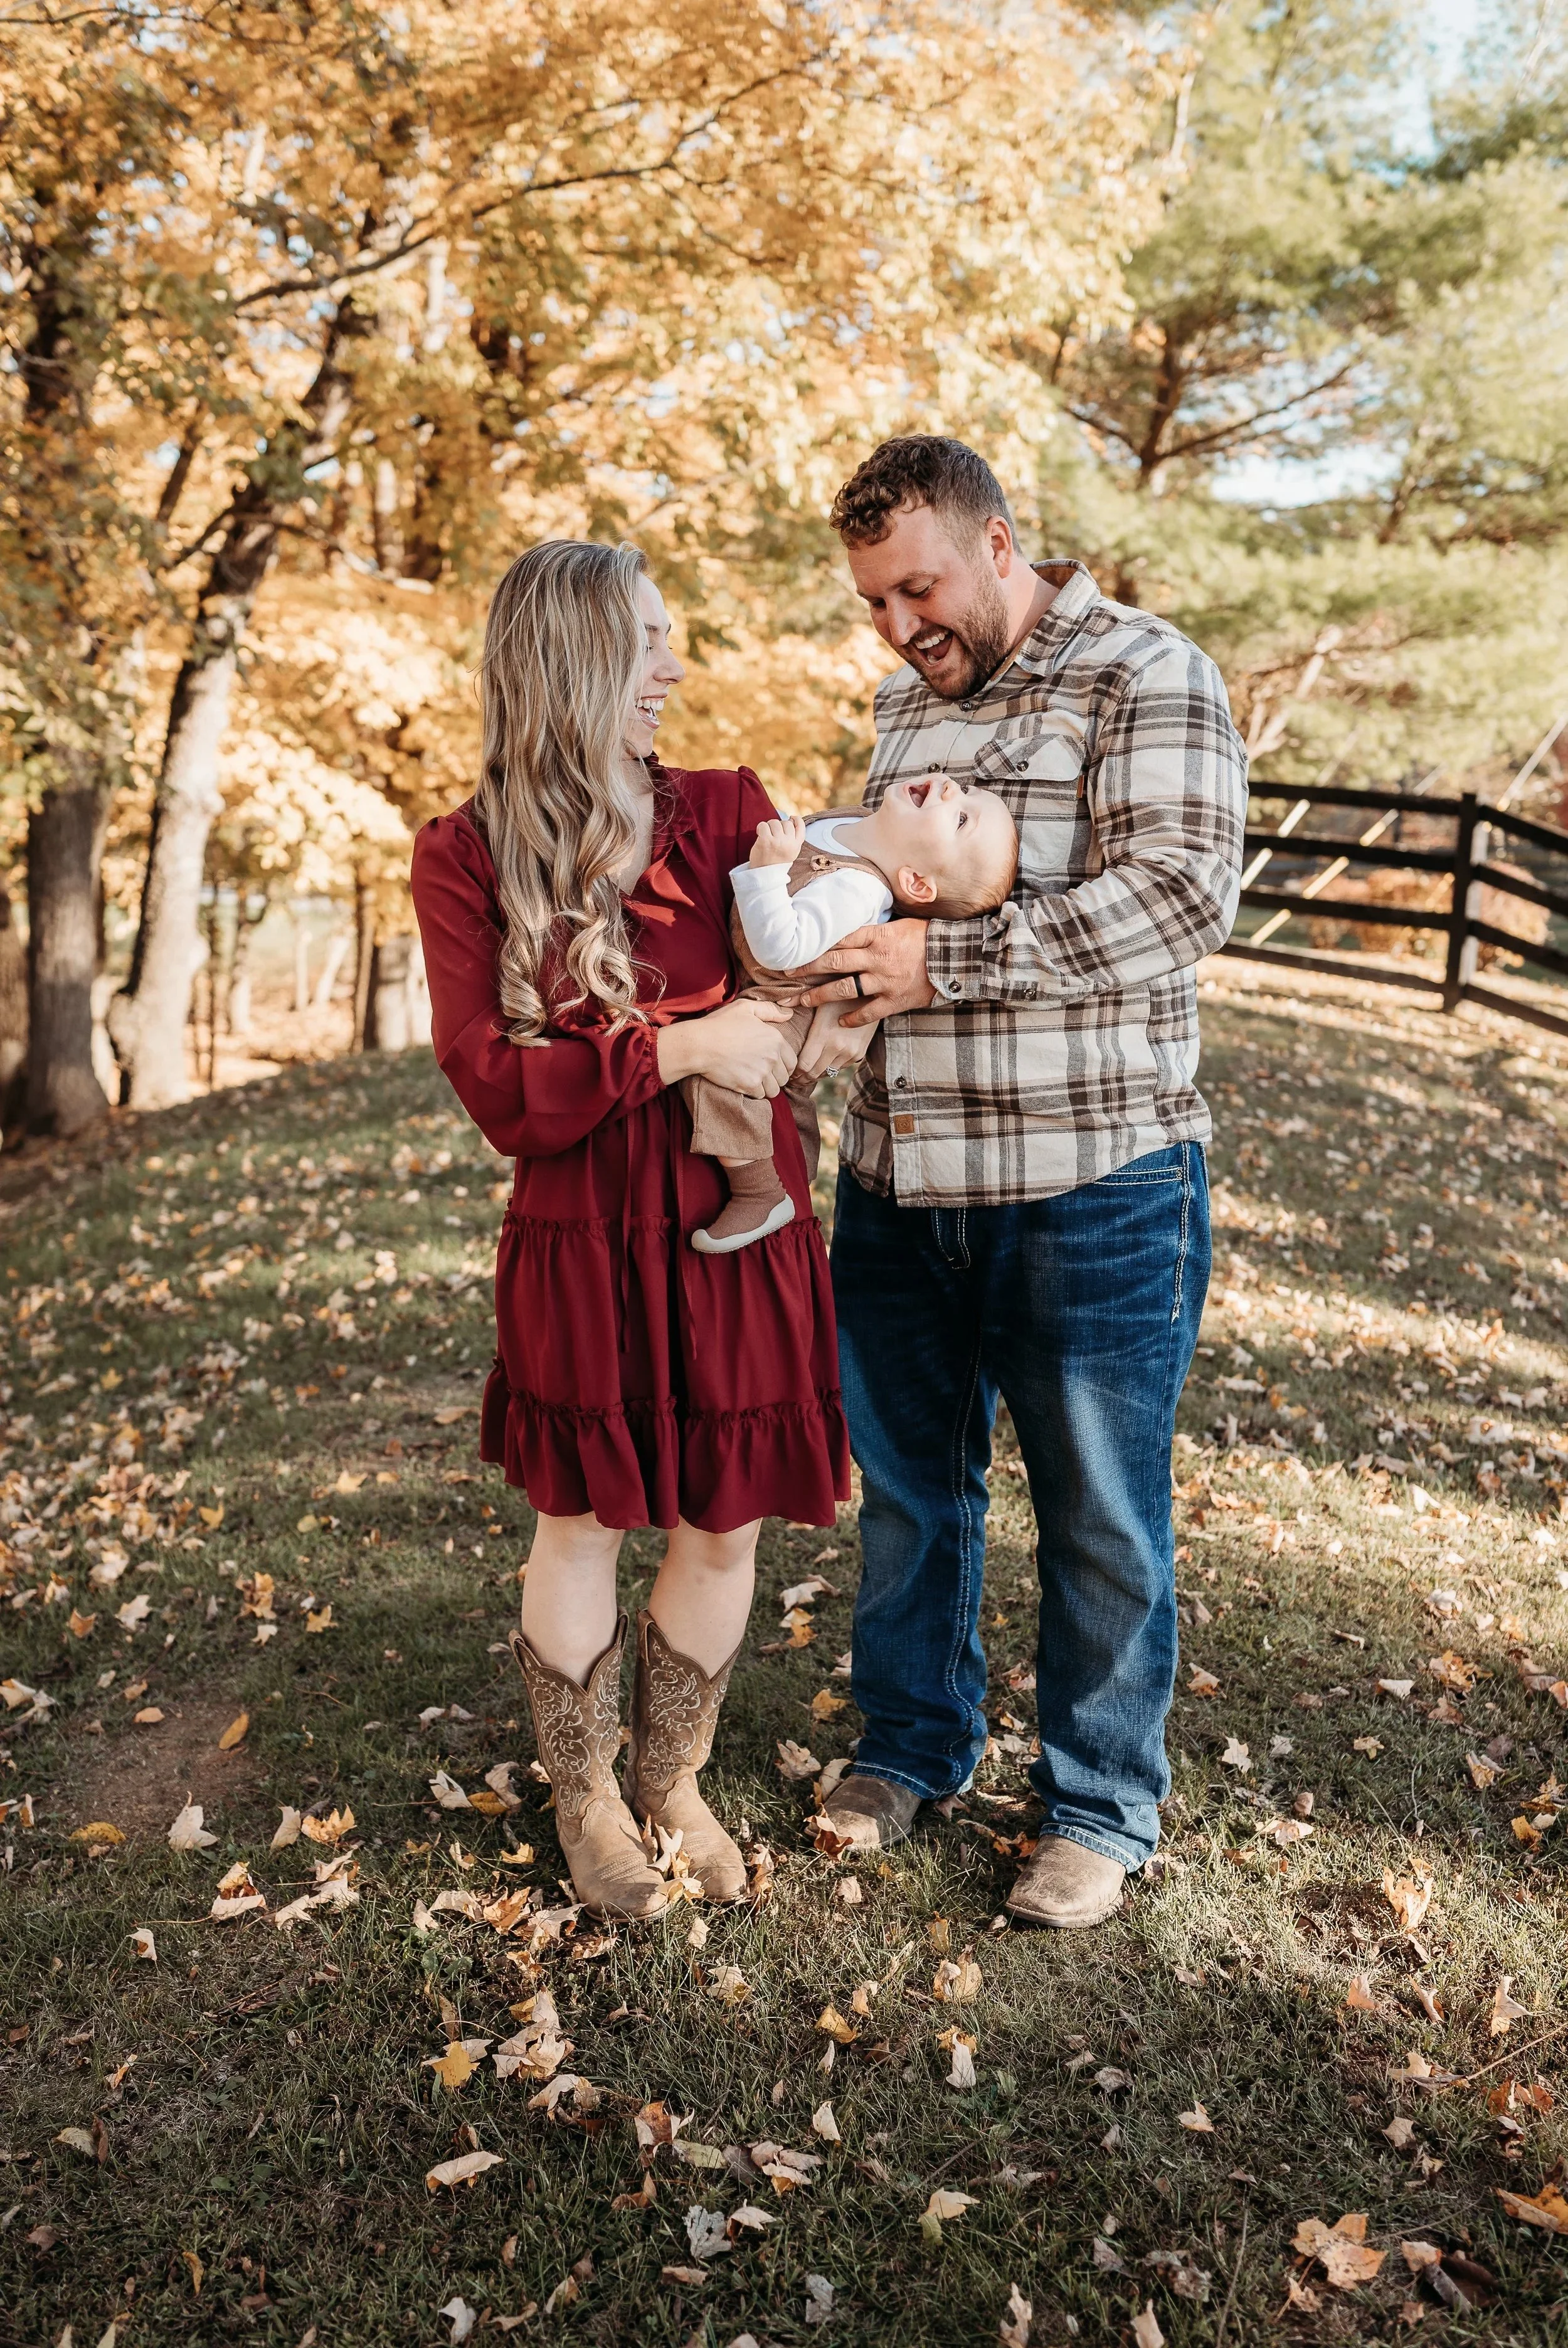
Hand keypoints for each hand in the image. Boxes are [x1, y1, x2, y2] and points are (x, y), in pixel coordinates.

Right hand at [655, 996, 797, 1095]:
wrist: (700, 1044)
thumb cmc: (720, 1024)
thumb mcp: (745, 1008)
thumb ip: (770, 1010)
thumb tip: (789, 1014)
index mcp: (776, 1039)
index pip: (792, 1062)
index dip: (783, 1065)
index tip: (771, 1065)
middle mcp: (773, 1057)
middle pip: (784, 1078)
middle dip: (775, 1077)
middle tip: (761, 1073)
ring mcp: (762, 1072)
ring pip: (774, 1090)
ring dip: (766, 1087)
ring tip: (754, 1080)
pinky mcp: (750, 1085)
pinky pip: (760, 1095)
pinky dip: (754, 1092)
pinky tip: (745, 1083)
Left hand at [749, 814, 806, 869]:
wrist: (765, 875)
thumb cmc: (776, 862)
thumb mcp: (791, 852)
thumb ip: (793, 839)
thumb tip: (790, 820)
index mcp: (796, 846)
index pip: (800, 826)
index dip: (796, 819)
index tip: (791, 818)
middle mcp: (788, 843)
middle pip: (786, 823)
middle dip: (779, 826)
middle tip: (773, 834)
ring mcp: (777, 841)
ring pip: (774, 822)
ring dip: (769, 827)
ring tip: (767, 836)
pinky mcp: (765, 840)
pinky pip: (763, 825)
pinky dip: (760, 828)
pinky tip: (760, 835)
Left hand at [793, 1003, 873, 1082]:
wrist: (874, 999)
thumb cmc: (843, 995)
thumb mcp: (821, 997)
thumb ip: (799, 1000)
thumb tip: (780, 1001)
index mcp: (823, 1034)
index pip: (803, 1065)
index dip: (793, 1072)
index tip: (787, 1072)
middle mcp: (837, 1047)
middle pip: (813, 1073)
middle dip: (801, 1079)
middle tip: (792, 1079)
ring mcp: (850, 1053)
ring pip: (827, 1073)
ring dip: (815, 1075)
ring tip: (805, 1075)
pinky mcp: (859, 1054)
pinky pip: (840, 1068)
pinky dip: (829, 1068)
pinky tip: (821, 1065)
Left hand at [796, 918, 936, 1027]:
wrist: (955, 957)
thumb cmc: (926, 937)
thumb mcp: (898, 924)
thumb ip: (873, 929)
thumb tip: (849, 927)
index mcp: (877, 935)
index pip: (838, 938)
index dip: (815, 944)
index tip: (796, 948)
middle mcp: (876, 958)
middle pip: (834, 962)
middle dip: (807, 968)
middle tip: (786, 973)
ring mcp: (884, 981)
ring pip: (844, 989)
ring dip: (821, 996)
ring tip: (803, 1001)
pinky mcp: (894, 1001)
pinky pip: (867, 1012)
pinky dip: (853, 1019)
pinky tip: (841, 1022)